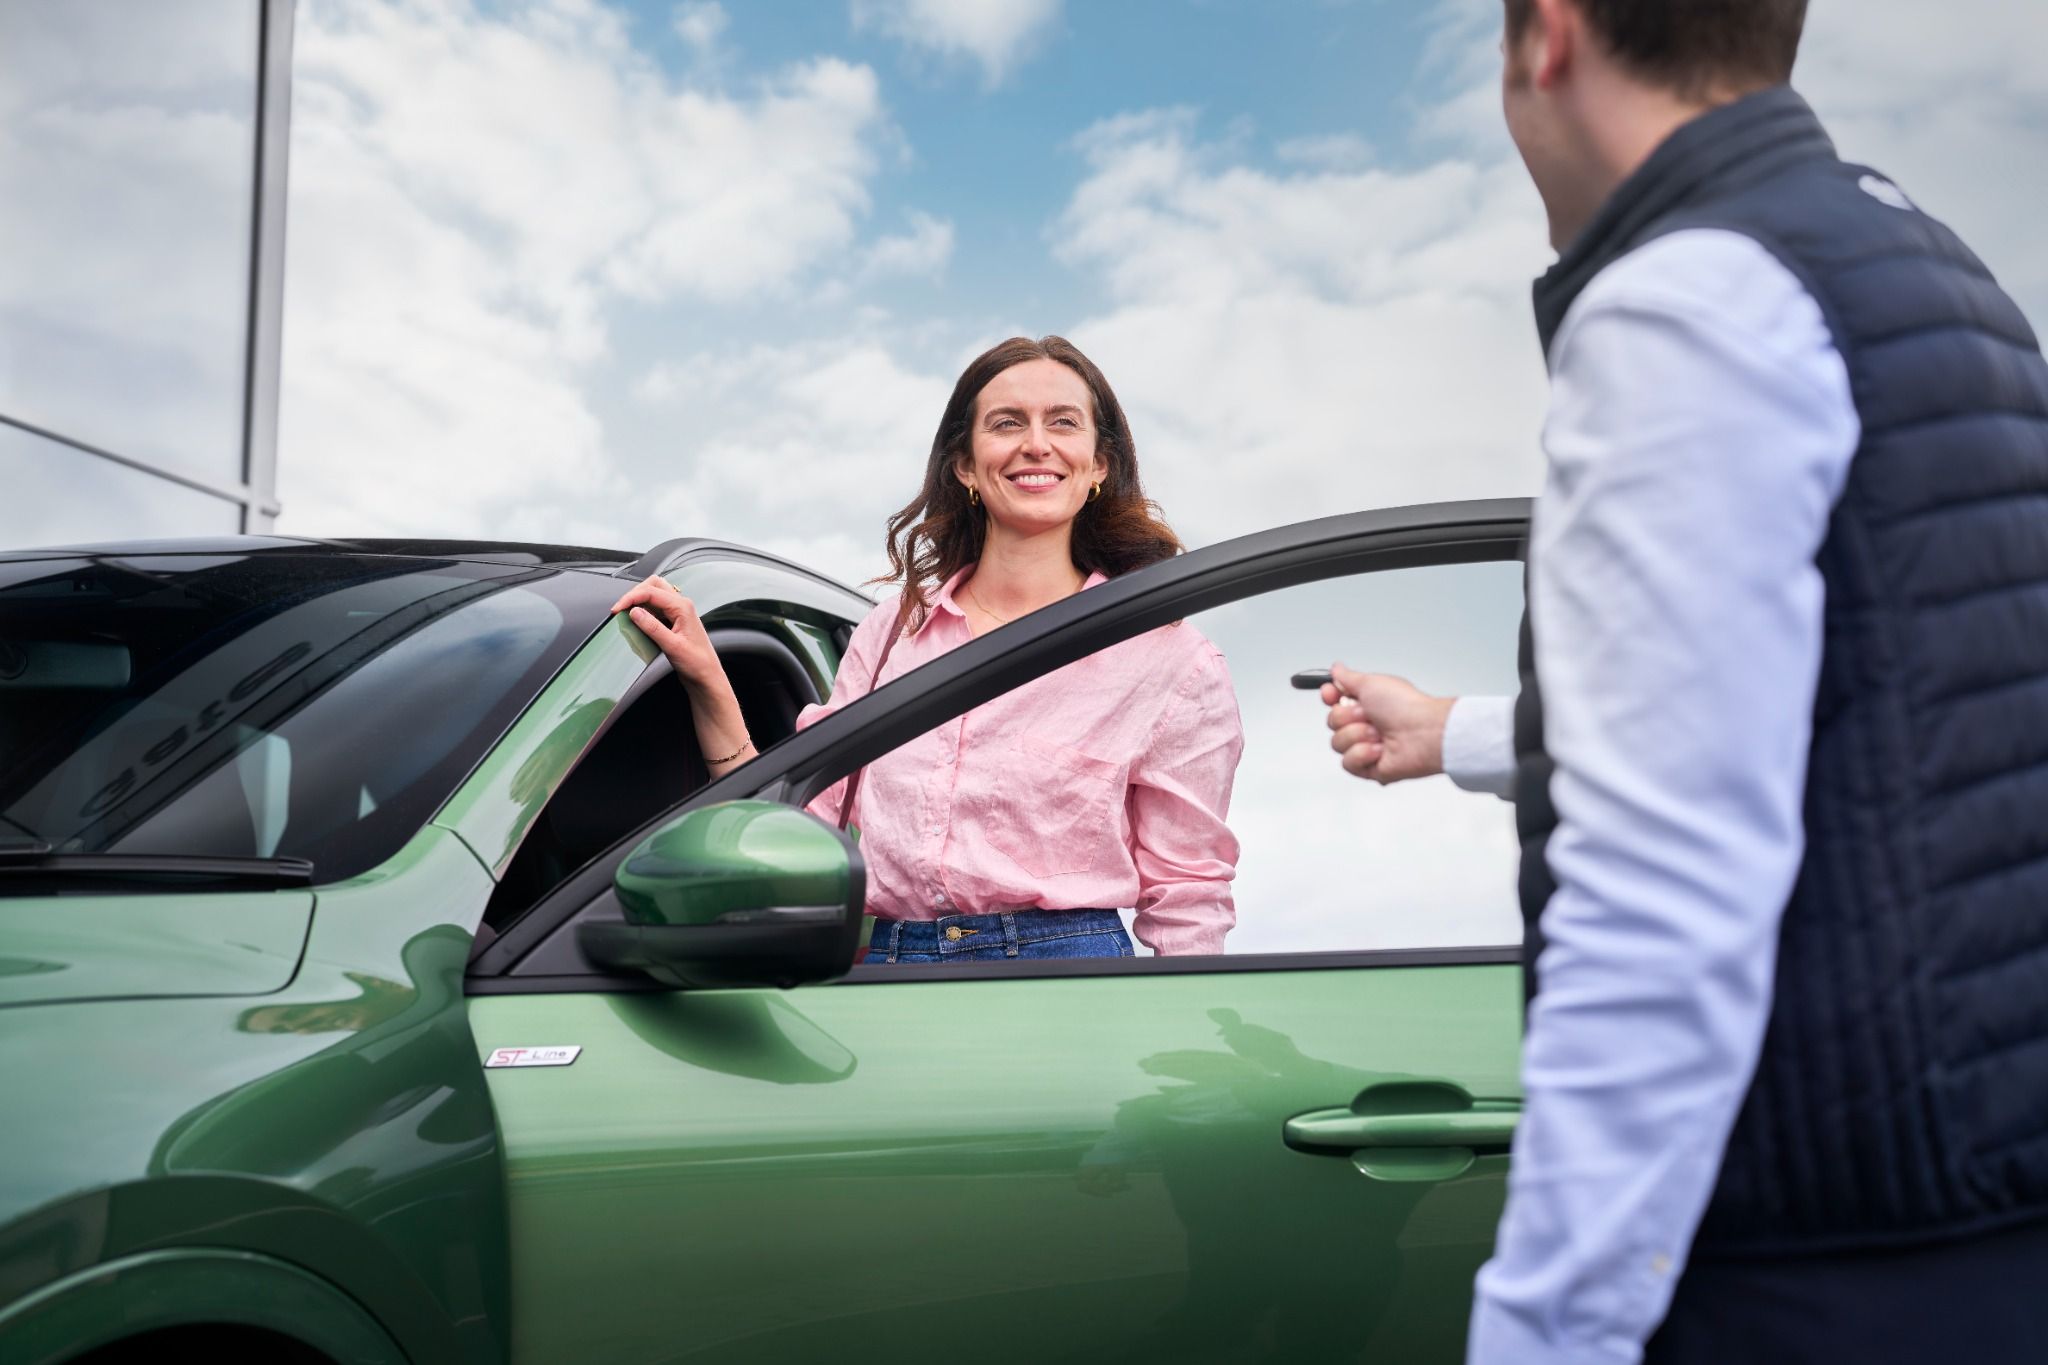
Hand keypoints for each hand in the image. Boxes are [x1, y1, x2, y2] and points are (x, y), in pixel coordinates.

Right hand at [610, 575, 724, 692]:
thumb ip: (652, 627)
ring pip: (654, 595)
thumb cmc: (698, 663)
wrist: (707, 677)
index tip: (616, 610)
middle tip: (620, 608)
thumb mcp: (672, 646)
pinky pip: (655, 609)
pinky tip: (637, 623)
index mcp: (683, 607)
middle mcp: (681, 606)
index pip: (651, 592)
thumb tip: (634, 612)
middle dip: (634, 594)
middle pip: (653, 586)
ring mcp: (677, 613)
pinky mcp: (673, 622)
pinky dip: (643, 612)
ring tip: (626, 615)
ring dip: (639, 601)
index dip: (630, 598)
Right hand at [1320, 664, 1455, 784]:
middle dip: (1347, 717)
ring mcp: (1366, 746)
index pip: (1334, 701)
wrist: (1423, 733)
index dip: (1329, 696)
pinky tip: (1379, 750)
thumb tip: (1336, 669)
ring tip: (1378, 734)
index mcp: (1366, 703)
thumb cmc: (1405, 707)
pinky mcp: (1369, 767)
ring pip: (1337, 743)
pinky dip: (1362, 755)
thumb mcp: (1371, 682)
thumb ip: (1347, 677)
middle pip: (1332, 722)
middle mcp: (1364, 724)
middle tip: (1367, 715)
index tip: (1331, 693)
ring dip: (1357, 736)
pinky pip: (1347, 763)